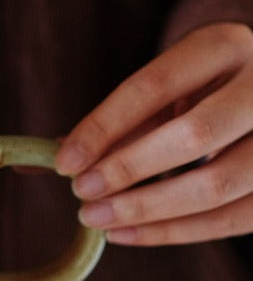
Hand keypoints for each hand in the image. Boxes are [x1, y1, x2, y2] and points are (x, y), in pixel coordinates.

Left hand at [55, 22, 252, 245]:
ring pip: (218, 184)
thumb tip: (47, 159)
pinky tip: (127, 233)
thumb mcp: (164, 89)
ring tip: (96, 218)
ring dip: (148, 210)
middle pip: (195, 135)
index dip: (105, 126)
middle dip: (128, 169)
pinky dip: (175, 232)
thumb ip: (115, 121)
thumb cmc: (199, 90)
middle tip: (81, 194)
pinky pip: (233, 220)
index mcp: (222, 46)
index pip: (155, 85)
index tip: (64, 162)